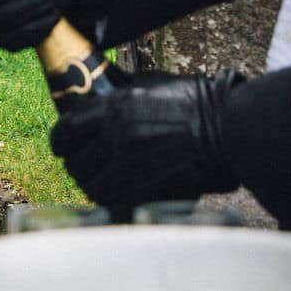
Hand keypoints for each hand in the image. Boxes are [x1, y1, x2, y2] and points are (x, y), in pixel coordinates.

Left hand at [49, 70, 243, 209]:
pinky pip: (115, 205)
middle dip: (77, 165)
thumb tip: (99, 99)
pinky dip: (113, 204)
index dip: (60, 141)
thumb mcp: (151, 84)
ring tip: (101, 183)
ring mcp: (131, 168)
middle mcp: (116, 138)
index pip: (67, 129)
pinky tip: (119, 198)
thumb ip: (121, 95)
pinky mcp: (147, 192)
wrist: (230, 129)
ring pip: (93, 187)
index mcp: (114, 108)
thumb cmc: (197, 102)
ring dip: (93, 186)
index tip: (62, 146)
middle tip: (83, 166)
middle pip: (76, 162)